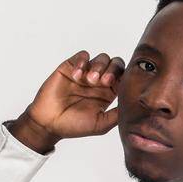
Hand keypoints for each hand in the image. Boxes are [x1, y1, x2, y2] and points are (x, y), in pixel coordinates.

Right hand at [10, 50, 126, 152]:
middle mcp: (99, 81)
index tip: (115, 86)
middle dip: (113, 70)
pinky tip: (77, 76)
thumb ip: (117, 115)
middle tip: (104, 81)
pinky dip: (83, 62)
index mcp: (109, 93)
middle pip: (116, 64)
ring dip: (98, 66)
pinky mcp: (71, 67)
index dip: (124, 78)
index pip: (124, 77)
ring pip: (102, 58)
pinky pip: (83, 56)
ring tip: (89, 80)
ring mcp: (86, 73)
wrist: (48, 123)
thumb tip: (134, 107)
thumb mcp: (101, 124)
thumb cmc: (74, 126)